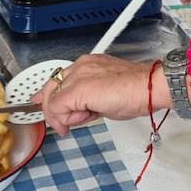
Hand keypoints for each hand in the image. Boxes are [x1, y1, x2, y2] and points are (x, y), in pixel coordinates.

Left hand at [31, 55, 164, 135]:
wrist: (148, 88)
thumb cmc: (136, 91)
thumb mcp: (105, 96)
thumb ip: (88, 100)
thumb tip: (77, 113)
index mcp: (88, 64)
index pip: (59, 79)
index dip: (48, 96)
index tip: (42, 105)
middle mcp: (80, 66)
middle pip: (51, 88)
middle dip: (54, 111)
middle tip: (64, 126)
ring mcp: (78, 76)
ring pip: (53, 100)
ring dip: (67, 116)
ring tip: (90, 115)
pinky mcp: (77, 89)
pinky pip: (57, 108)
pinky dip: (65, 119)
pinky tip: (83, 119)